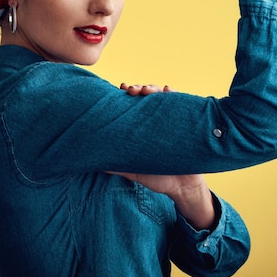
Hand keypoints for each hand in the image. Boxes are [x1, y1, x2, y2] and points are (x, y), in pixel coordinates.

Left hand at [113, 83, 215, 228]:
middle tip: (131, 90)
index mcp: (142, 127)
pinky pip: (182, 104)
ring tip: (146, 90)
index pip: (133, 105)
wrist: (182, 187)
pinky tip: (167, 90)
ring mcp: (170, 120)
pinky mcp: (185, 123)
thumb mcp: (134, 170)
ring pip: (162, 97)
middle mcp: (156, 120)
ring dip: (153, 89)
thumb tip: (92, 162)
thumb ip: (116, 166)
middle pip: (146, 97)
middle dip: (138, 88)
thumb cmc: (158, 177)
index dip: (126, 95)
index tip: (119, 89)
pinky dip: (174, 94)